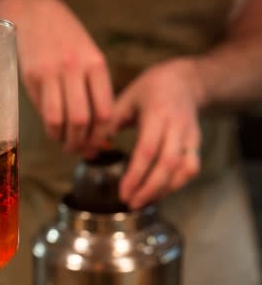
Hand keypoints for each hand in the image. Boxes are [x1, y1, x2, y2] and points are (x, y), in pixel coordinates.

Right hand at [10, 0, 113, 152]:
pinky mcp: (34, 77)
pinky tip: (53, 130)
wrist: (33, 14)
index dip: (102, 134)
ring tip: (65, 143)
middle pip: (83, 119)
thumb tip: (98, 136)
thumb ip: (94, 93)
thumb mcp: (87, 59)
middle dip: (82, 142)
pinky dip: (51, 129)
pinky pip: (44, 112)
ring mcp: (54, 72)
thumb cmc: (65, 42)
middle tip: (79, 149)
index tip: (97, 143)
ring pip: (62, 119)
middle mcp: (77, 68)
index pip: (105, 110)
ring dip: (64, 139)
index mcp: (96, 64)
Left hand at [108, 59, 202, 208]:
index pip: (148, 150)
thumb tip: (87, 149)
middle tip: (131, 203)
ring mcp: (191, 135)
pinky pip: (191, 168)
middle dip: (149, 189)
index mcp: (157, 113)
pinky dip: (176, 184)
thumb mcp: (125, 99)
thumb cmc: (150, 90)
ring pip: (184, 169)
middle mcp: (178, 125)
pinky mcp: (197, 143)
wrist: (185, 80)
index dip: (136, 175)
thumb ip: (107, 124)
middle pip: (168, 164)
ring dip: (164, 190)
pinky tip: (158, 192)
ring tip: (142, 201)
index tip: (123, 192)